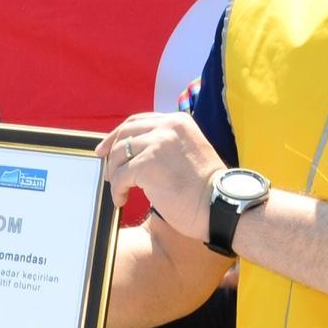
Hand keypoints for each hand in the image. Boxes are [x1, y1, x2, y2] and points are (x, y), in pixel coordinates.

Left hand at [96, 112, 226, 241]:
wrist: (222, 205)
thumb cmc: (206, 189)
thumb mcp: (187, 153)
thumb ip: (165, 146)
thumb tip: (133, 153)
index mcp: (178, 121)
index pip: (139, 121)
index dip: (118, 135)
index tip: (106, 148)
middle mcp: (168, 127)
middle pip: (125, 134)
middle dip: (110, 153)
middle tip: (107, 172)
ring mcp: (158, 144)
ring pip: (118, 155)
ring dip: (115, 175)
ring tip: (120, 190)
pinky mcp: (148, 164)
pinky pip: (121, 176)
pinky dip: (117, 190)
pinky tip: (122, 200)